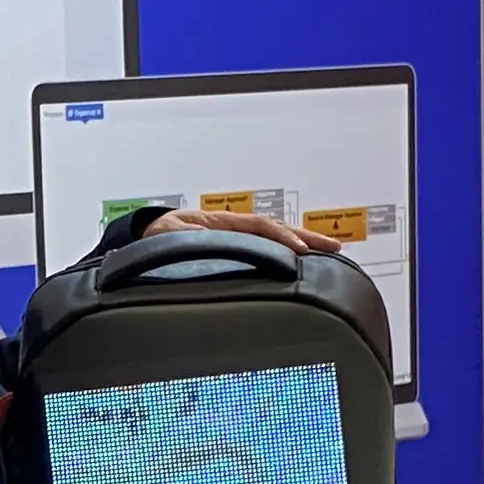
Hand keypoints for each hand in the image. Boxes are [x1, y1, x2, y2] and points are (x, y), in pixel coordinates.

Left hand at [150, 205, 335, 256]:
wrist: (149, 236)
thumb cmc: (159, 237)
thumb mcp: (171, 237)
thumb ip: (188, 240)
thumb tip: (208, 244)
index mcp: (223, 223)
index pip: (261, 227)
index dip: (282, 238)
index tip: (300, 251)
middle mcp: (236, 227)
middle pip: (278, 229)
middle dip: (307, 236)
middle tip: (334, 247)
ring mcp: (239, 237)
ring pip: (277, 237)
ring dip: (303, 242)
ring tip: (330, 251)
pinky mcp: (238, 248)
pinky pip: (268, 247)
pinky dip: (288, 251)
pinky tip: (302, 260)